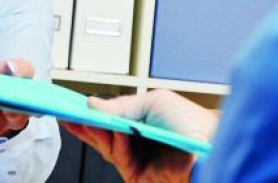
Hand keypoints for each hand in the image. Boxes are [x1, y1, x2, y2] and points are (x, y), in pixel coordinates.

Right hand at [63, 89, 217, 182]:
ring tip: (84, 117)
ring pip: (106, 146)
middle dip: (85, 123)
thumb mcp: (152, 102)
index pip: (110, 117)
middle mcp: (137, 142)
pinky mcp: (137, 175)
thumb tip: (93, 103)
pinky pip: (118, 157)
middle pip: (103, 134)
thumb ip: (121, 104)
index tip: (72, 105)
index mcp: (142, 121)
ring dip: (96, 131)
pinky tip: (114, 130)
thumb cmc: (191, 123)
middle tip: (67, 112)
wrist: (209, 148)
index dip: (91, 113)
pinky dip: (115, 142)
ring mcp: (137, 159)